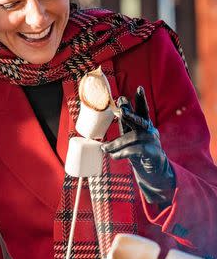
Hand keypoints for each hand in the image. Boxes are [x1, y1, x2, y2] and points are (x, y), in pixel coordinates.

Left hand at [101, 86, 174, 205]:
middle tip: (121, 112)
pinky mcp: (152, 153)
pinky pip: (135, 151)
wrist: (153, 170)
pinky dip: (122, 153)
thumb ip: (126, 124)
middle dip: (130, 115)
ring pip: (133, 137)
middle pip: (140, 120)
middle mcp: (150, 131)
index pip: (143, 110)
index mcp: (145, 124)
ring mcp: (153, 142)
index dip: (141, 99)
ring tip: (105, 148)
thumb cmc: (139, 150)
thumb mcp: (131, 136)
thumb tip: (117, 108)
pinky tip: (114, 156)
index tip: (139, 88)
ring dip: (116, 143)